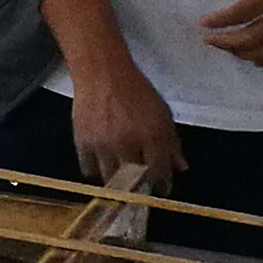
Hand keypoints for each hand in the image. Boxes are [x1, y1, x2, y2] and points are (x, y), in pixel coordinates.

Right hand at [66, 58, 185, 184]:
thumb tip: (180, 166)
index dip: (162, 184)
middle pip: (134, 182)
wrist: (102, 74)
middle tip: (141, 186)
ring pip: (111, 179)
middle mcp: (127, 143)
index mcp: (151, 135)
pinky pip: (89, 169)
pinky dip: (97, 172)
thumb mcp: (162, 113)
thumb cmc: (135, 90)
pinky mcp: (83, 143)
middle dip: (140, 188)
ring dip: (118, 183)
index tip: (162, 188)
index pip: (160, 172)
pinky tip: (103, 166)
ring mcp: (103, 145)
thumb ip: (172, 142)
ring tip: (122, 179)